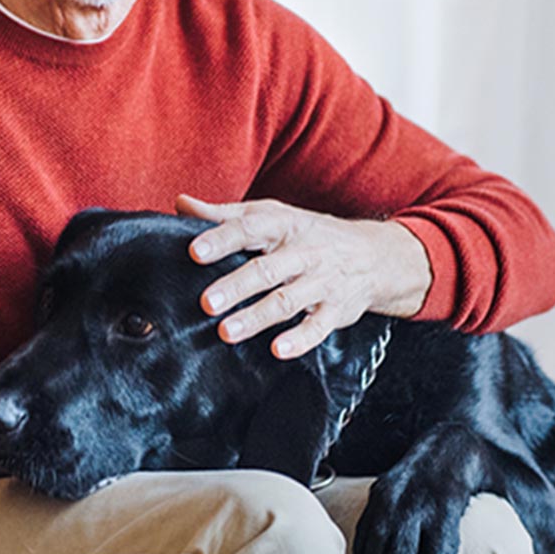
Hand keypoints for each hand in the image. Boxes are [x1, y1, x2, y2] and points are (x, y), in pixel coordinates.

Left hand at [175, 194, 430, 357]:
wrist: (373, 256)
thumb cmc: (307, 234)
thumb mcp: (271, 216)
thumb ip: (224, 215)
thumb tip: (181, 203)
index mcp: (283, 225)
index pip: (249, 228)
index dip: (221, 239)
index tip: (194, 251)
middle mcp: (303, 252)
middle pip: (266, 269)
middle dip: (236, 286)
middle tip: (206, 303)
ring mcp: (321, 282)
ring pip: (287, 300)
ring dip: (257, 317)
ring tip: (226, 332)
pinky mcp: (335, 310)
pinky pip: (318, 326)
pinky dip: (300, 339)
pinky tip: (278, 350)